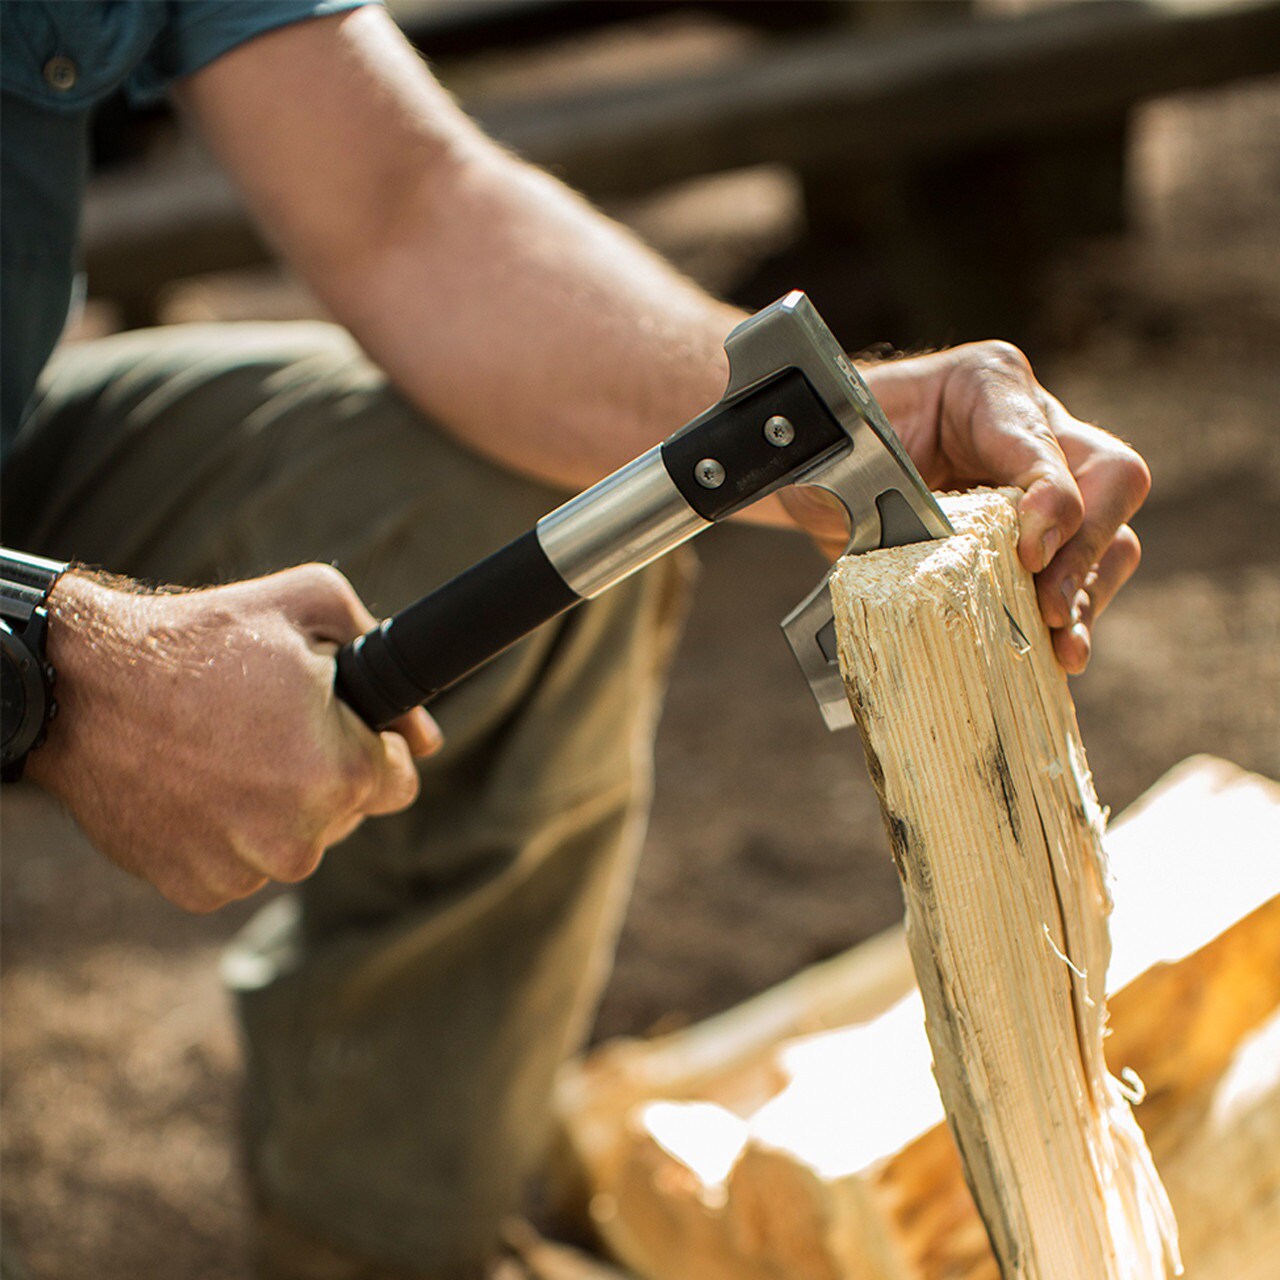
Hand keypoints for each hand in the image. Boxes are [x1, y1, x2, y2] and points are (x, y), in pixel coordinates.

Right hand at [27, 565, 440, 911]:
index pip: (399, 782)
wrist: (82, 685)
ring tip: (225, 750)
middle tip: (266, 726)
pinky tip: (195, 785)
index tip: (337, 725)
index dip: (372, 746)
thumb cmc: (202, 638)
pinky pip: (240, 867)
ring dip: (275, 807)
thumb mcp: (310, 603)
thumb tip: (425, 736)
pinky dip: (226, 833)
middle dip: (322, 773)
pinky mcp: (195, 889)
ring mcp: (243, 871)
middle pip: (346, 814)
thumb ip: (383, 655)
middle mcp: (298, 840)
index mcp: (339, 774)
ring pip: (294, 844)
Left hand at [785, 342, 1149, 672]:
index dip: (1048, 498)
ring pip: (1111, 534)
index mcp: (986, 387)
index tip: (1029, 553)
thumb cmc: (833, 447)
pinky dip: (1075, 619)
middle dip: (1086, 549)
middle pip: (1110, 479)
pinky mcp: (1040, 542)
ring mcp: (1047, 487)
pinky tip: (1058, 656)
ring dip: (1089, 594)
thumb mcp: (836, 453)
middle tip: (1049, 609)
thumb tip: (892, 528)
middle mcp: (1035, 430)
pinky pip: (1082, 578)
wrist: (824, 474)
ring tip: (1063, 648)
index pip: (1040, 440)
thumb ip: (862, 482)